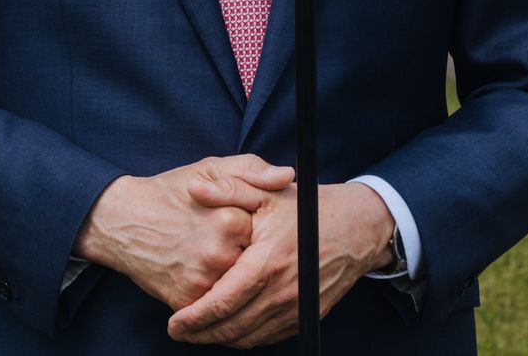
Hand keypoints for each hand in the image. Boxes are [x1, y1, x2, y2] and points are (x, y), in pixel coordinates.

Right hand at [71, 155, 295, 310]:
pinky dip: (214, 295)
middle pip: (254, 263)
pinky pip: (216, 307)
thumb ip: (251, 170)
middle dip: (244, 255)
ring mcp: (203, 281)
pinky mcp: (187, 301)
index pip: (267, 234)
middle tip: (221, 242)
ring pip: (238, 288)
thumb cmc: (169, 193)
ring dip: (232, 278)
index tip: (241, 224)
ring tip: (211, 257)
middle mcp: (219, 254)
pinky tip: (200, 274)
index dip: (255, 230)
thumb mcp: (208, 168)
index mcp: (230, 220)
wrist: (121, 221)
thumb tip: (287, 175)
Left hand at [167, 181, 397, 347]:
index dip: (193, 318)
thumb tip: (193, 188)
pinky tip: (229, 330)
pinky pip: (270, 337)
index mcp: (267, 263)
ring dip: (221, 339)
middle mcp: (283, 292)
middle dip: (200, 334)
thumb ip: (227, 189)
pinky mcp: (307, 316)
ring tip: (197, 334)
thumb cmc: (305, 208)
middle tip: (178, 332)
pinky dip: (246, 339)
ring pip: (251, 338)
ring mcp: (297, 308)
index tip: (173, 324)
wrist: (355, 227)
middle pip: (233, 328)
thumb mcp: (265, 192)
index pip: (222, 303)